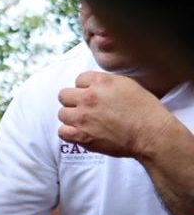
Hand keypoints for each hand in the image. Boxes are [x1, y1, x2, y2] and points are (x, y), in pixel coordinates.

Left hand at [58, 71, 176, 158]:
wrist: (152, 134)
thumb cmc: (146, 111)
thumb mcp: (128, 85)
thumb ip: (106, 83)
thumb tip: (94, 85)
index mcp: (100, 82)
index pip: (79, 79)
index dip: (85, 88)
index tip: (93, 95)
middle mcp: (88, 97)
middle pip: (64, 95)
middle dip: (74, 101)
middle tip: (86, 108)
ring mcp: (83, 117)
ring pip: (62, 113)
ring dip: (71, 117)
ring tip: (85, 122)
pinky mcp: (82, 135)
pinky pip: (62, 132)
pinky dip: (69, 133)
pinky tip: (80, 132)